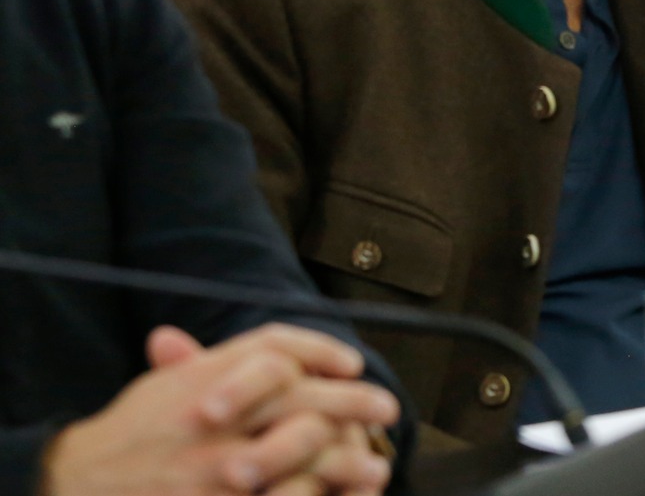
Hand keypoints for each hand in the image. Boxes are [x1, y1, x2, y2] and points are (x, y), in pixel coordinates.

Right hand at [42, 323, 397, 495]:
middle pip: (303, 398)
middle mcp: (216, 417)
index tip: (354, 365)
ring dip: (346, 460)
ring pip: (302, 454)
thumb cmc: (131, 436)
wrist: (78, 486)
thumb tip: (268, 343)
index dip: (323, 352)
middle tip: (386, 408)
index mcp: (206, 378)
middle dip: (353, 404)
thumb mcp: (164, 389)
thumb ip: (211, 362)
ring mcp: (218, 467)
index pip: (278, 349)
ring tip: (376, 466)